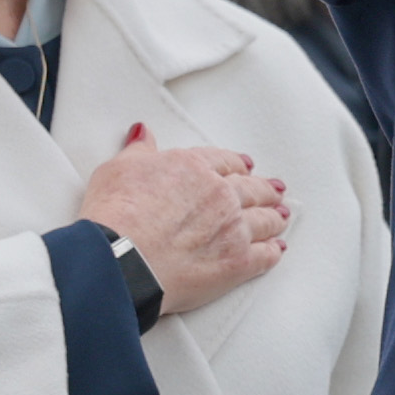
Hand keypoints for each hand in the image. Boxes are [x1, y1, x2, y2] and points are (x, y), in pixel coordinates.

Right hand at [77, 121, 288, 312]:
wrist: (120, 259)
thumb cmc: (114, 215)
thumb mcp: (118, 169)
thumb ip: (139, 150)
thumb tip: (143, 133)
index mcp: (194, 168)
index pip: (226, 162)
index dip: (237, 165)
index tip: (245, 166)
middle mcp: (221, 195)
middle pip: (253, 189)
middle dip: (265, 189)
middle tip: (274, 190)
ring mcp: (234, 228)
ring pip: (265, 220)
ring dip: (274, 217)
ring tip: (280, 216)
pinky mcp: (238, 262)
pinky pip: (264, 255)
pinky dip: (272, 252)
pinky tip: (276, 250)